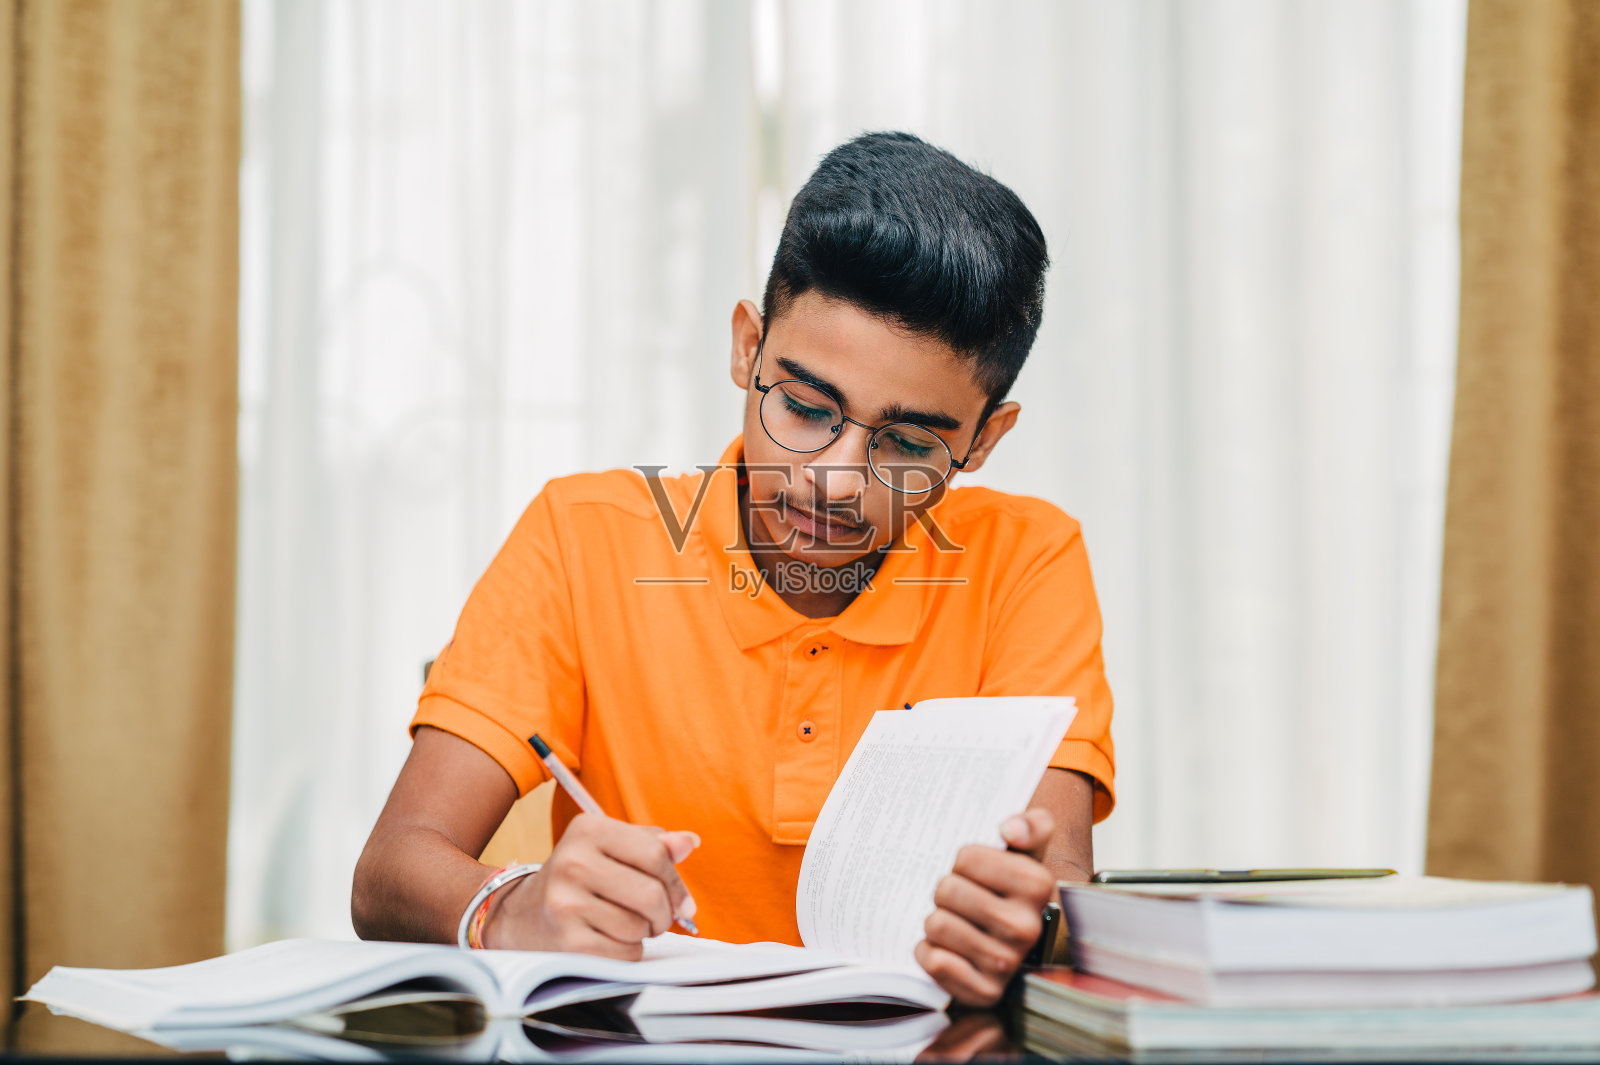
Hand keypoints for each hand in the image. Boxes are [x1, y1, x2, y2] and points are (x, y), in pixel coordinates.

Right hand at [481, 813, 698, 957]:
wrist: (520, 915)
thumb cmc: (579, 879)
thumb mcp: (609, 849)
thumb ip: (652, 844)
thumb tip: (690, 842)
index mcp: (588, 830)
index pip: (655, 854)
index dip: (677, 882)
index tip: (682, 901)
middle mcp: (573, 861)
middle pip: (651, 894)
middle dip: (664, 913)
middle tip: (657, 918)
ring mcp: (566, 902)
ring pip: (639, 926)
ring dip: (643, 933)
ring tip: (626, 925)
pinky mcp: (566, 941)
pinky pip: (624, 952)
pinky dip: (628, 951)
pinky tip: (610, 940)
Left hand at [914, 807, 1056, 1006]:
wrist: (1011, 945)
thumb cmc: (1008, 891)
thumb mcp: (1026, 852)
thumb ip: (1029, 825)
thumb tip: (1010, 829)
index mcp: (1037, 885)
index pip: (965, 857)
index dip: (962, 861)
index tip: (975, 873)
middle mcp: (1026, 927)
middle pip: (946, 889)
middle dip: (945, 891)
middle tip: (960, 900)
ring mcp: (1006, 963)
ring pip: (936, 925)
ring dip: (936, 922)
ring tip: (955, 923)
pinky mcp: (984, 992)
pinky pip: (934, 961)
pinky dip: (929, 953)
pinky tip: (948, 949)